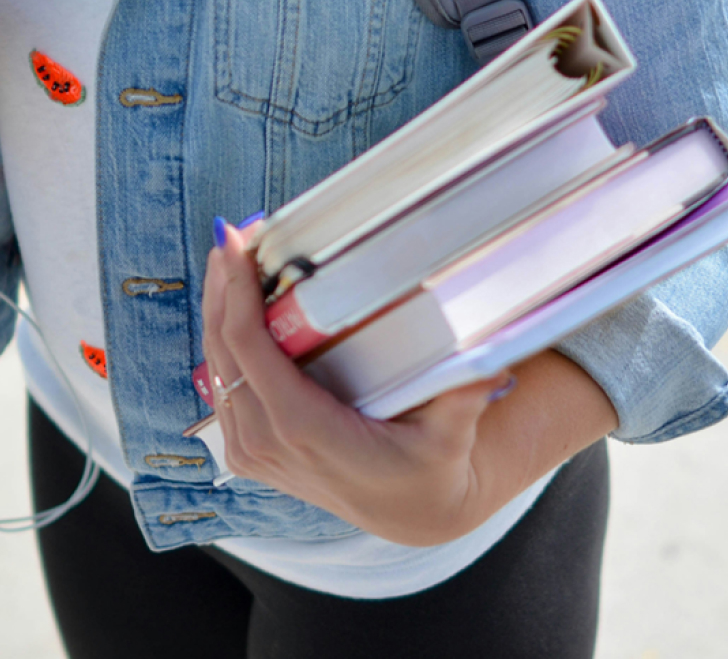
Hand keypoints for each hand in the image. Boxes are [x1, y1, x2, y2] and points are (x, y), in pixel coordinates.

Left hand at [202, 221, 514, 546]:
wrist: (412, 513)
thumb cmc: (429, 468)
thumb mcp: (450, 436)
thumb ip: (464, 399)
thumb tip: (491, 363)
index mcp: (305, 430)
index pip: (250, 351)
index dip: (237, 294)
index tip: (236, 244)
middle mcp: (267, 443)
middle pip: (223, 350)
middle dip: (222, 287)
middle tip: (231, 234)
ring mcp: (253, 451)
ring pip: (215, 367)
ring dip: (217, 309)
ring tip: (230, 257)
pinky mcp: (251, 451)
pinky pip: (223, 387)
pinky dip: (223, 341)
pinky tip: (232, 306)